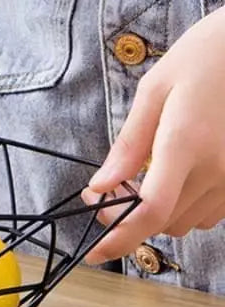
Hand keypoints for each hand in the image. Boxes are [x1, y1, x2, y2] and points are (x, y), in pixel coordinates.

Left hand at [83, 6, 224, 263]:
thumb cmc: (206, 56)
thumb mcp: (156, 89)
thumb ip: (129, 143)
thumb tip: (101, 185)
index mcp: (186, 142)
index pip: (151, 210)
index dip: (119, 238)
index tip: (94, 250)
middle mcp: (217, 168)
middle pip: (164, 223)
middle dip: (129, 218)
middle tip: (107, 190)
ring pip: (187, 222)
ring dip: (157, 213)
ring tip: (141, 178)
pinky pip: (210, 212)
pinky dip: (184, 206)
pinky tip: (174, 177)